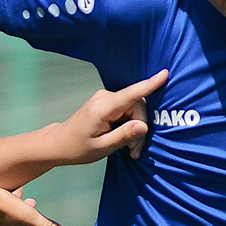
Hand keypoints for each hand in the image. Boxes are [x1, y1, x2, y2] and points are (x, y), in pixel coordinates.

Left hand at [50, 69, 167, 165]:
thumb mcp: (102, 147)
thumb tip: (143, 126)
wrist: (60, 143)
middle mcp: (105, 98)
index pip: (131, 94)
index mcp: (102, 108)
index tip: (164, 74)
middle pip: (137, 106)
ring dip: (136, 129)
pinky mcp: (109, 102)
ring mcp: (106, 98)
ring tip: (130, 149)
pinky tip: (126, 140)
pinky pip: (128, 110)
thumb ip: (123, 136)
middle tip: (134, 151)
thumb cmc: (78, 147)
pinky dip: (130, 126)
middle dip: (140, 128)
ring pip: (134, 109)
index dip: (149, 84)